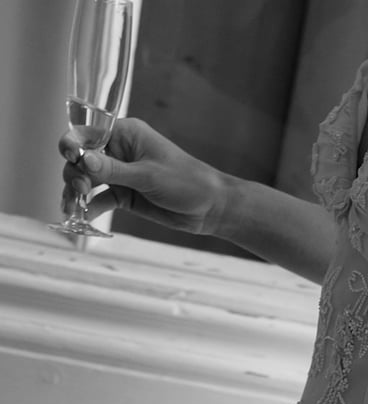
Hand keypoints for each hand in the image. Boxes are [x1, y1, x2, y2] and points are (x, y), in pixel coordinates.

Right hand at [59, 117, 224, 233]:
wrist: (209, 207)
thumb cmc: (186, 181)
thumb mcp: (148, 175)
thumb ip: (114, 170)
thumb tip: (83, 160)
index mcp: (125, 134)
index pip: (89, 134)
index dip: (73, 144)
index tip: (70, 157)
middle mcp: (119, 151)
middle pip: (83, 158)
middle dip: (75, 172)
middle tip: (80, 190)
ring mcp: (121, 174)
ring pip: (88, 179)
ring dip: (77, 192)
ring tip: (73, 206)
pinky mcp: (125, 195)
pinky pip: (101, 199)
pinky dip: (91, 207)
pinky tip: (84, 216)